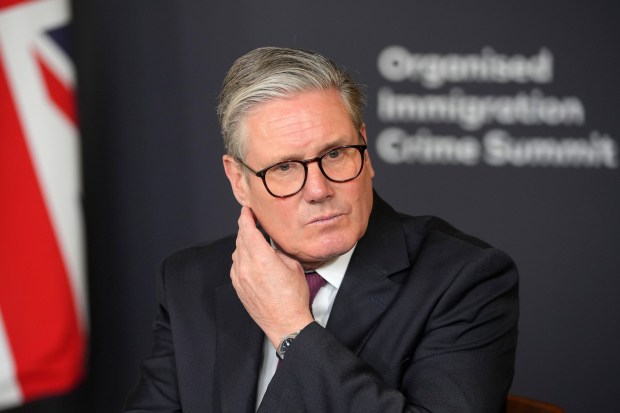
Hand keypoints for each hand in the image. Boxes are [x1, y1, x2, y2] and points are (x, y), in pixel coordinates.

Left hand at [230, 206, 314, 347]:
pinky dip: (241, 258)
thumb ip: (278, 251)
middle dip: (245, 228)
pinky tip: (251, 260)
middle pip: (240, 239)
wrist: (286, 323)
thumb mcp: (293, 266)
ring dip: (243, 244)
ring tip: (254, 241)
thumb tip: (270, 245)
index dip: (245, 217)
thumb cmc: (293, 297)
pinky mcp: (238, 288)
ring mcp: (240, 278)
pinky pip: (235, 266)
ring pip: (237, 252)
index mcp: (261, 259)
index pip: (247, 230)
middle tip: (252, 221)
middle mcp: (247, 267)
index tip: (247, 210)